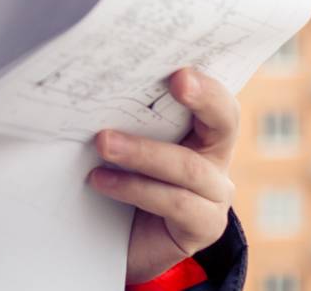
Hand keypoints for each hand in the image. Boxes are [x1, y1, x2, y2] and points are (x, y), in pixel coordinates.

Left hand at [87, 68, 237, 282]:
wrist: (118, 240)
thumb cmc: (120, 175)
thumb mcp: (124, 140)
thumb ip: (123, 115)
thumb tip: (88, 82)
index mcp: (200, 129)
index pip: (215, 99)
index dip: (206, 85)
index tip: (181, 70)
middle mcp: (214, 158)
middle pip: (223, 124)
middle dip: (202, 99)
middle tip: (176, 80)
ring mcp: (213, 194)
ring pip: (187, 167)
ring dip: (142, 152)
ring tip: (102, 142)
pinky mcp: (201, 226)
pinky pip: (174, 203)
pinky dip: (133, 188)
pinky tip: (99, 180)